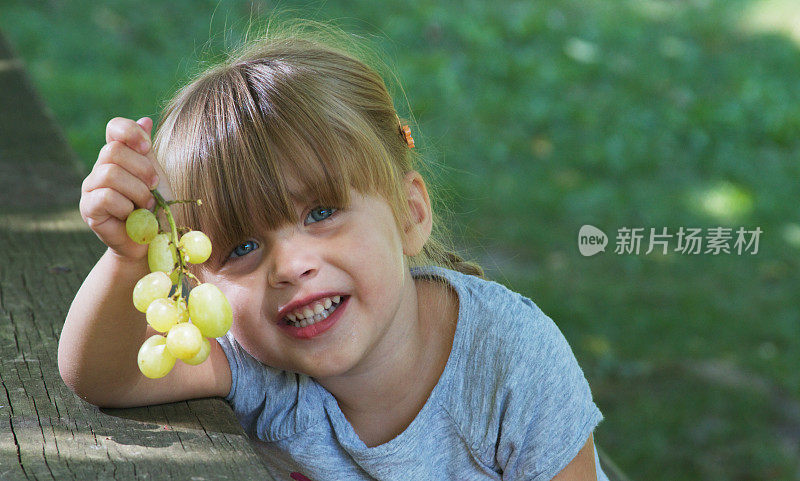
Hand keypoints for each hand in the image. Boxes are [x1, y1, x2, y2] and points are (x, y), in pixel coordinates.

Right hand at [80, 117, 169, 260]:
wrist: (153, 243)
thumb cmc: (157, 210)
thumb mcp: (157, 177)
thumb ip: (148, 152)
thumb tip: (145, 119)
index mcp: (119, 156)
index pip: (115, 128)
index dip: (131, 132)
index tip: (147, 148)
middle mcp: (100, 168)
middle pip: (114, 151)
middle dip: (142, 170)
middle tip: (154, 187)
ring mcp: (91, 188)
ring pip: (110, 174)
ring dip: (137, 192)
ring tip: (146, 206)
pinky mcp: (88, 209)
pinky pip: (106, 197)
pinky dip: (126, 207)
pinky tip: (133, 217)